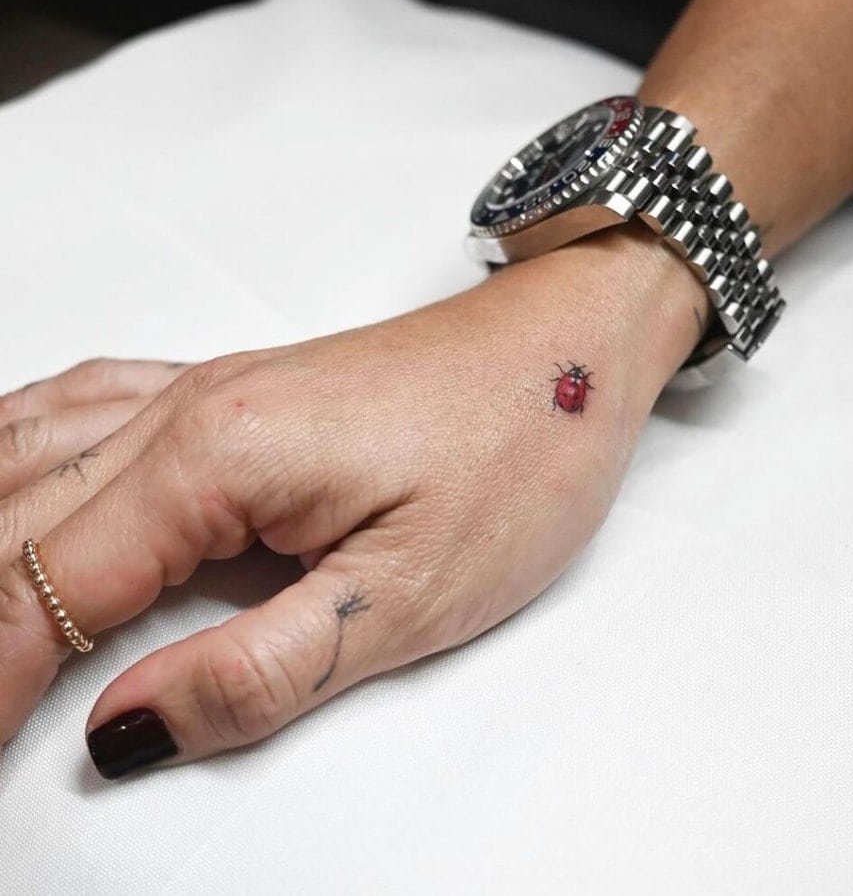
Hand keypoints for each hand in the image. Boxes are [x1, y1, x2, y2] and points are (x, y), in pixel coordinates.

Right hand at [0, 228, 704, 777]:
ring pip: (30, 452)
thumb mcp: (406, 594)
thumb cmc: (518, 449)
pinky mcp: (237, 392)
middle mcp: (189, 410)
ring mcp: (207, 390)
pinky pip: (85, 410)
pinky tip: (13, 485)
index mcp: (216, 459)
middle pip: (11, 515)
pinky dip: (21, 460)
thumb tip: (126, 729)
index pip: (44, 586)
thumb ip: (258, 669)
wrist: (571, 348)